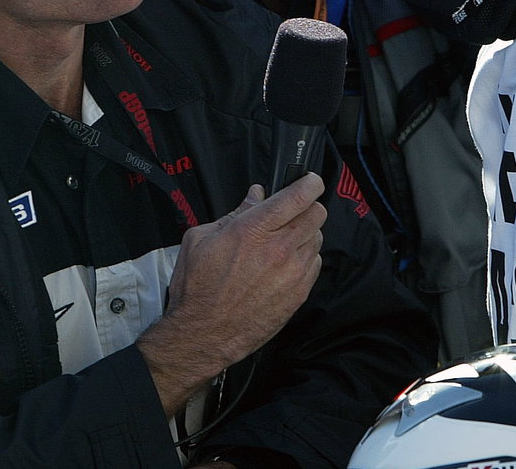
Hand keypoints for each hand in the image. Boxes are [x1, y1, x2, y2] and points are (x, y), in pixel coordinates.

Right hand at [137, 173, 325, 415]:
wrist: (203, 334)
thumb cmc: (197, 287)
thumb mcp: (200, 239)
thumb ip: (234, 213)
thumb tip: (256, 196)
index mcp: (253, 230)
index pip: (297, 197)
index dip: (310, 183)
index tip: (310, 181)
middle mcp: (279, 249)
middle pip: (316, 214)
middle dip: (308, 207)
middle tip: (293, 212)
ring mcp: (293, 273)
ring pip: (318, 239)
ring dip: (306, 234)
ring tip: (284, 242)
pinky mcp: (299, 294)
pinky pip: (316, 264)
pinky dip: (306, 258)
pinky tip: (286, 264)